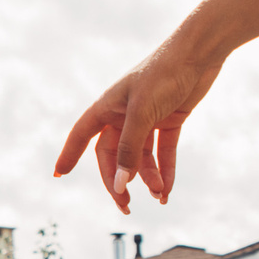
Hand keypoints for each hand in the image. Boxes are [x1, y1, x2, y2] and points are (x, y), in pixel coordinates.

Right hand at [53, 36, 224, 212]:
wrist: (200, 52)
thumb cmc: (164, 73)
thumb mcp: (142, 114)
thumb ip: (129, 150)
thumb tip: (120, 184)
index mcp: (109, 106)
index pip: (82, 135)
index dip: (69, 154)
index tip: (59, 174)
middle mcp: (125, 113)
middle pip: (113, 154)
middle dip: (118, 180)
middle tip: (125, 205)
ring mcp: (147, 118)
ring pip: (140, 157)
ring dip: (147, 178)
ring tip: (157, 195)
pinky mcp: (170, 120)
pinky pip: (163, 152)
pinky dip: (165, 170)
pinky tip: (167, 189)